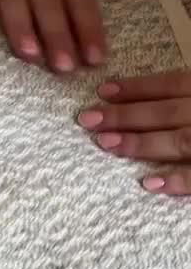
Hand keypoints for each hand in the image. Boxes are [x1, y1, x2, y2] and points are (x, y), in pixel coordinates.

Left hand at [78, 72, 190, 195]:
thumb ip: (186, 99)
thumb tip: (153, 102)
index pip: (173, 85)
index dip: (138, 87)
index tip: (102, 91)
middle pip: (167, 112)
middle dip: (126, 115)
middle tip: (88, 119)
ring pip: (180, 140)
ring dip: (141, 142)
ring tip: (105, 143)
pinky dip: (177, 180)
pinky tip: (148, 183)